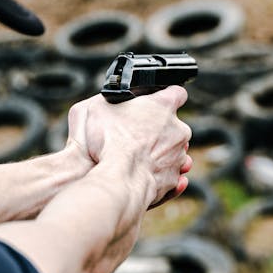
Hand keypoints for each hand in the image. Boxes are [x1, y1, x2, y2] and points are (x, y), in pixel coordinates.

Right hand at [65, 86, 192, 207]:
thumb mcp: (94, 107)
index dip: (165, 96)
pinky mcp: (173, 178)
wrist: (117, 179)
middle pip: (174, 125)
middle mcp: (178, 130)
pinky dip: (159, 174)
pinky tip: (142, 173)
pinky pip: (171, 173)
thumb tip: (107, 103)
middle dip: (158, 129)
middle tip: (135, 134)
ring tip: (136, 157)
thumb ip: (107, 101)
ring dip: (159, 153)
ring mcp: (178, 156)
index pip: (176, 93)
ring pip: (174, 151)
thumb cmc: (107, 141)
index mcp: (164, 106)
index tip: (156, 102)